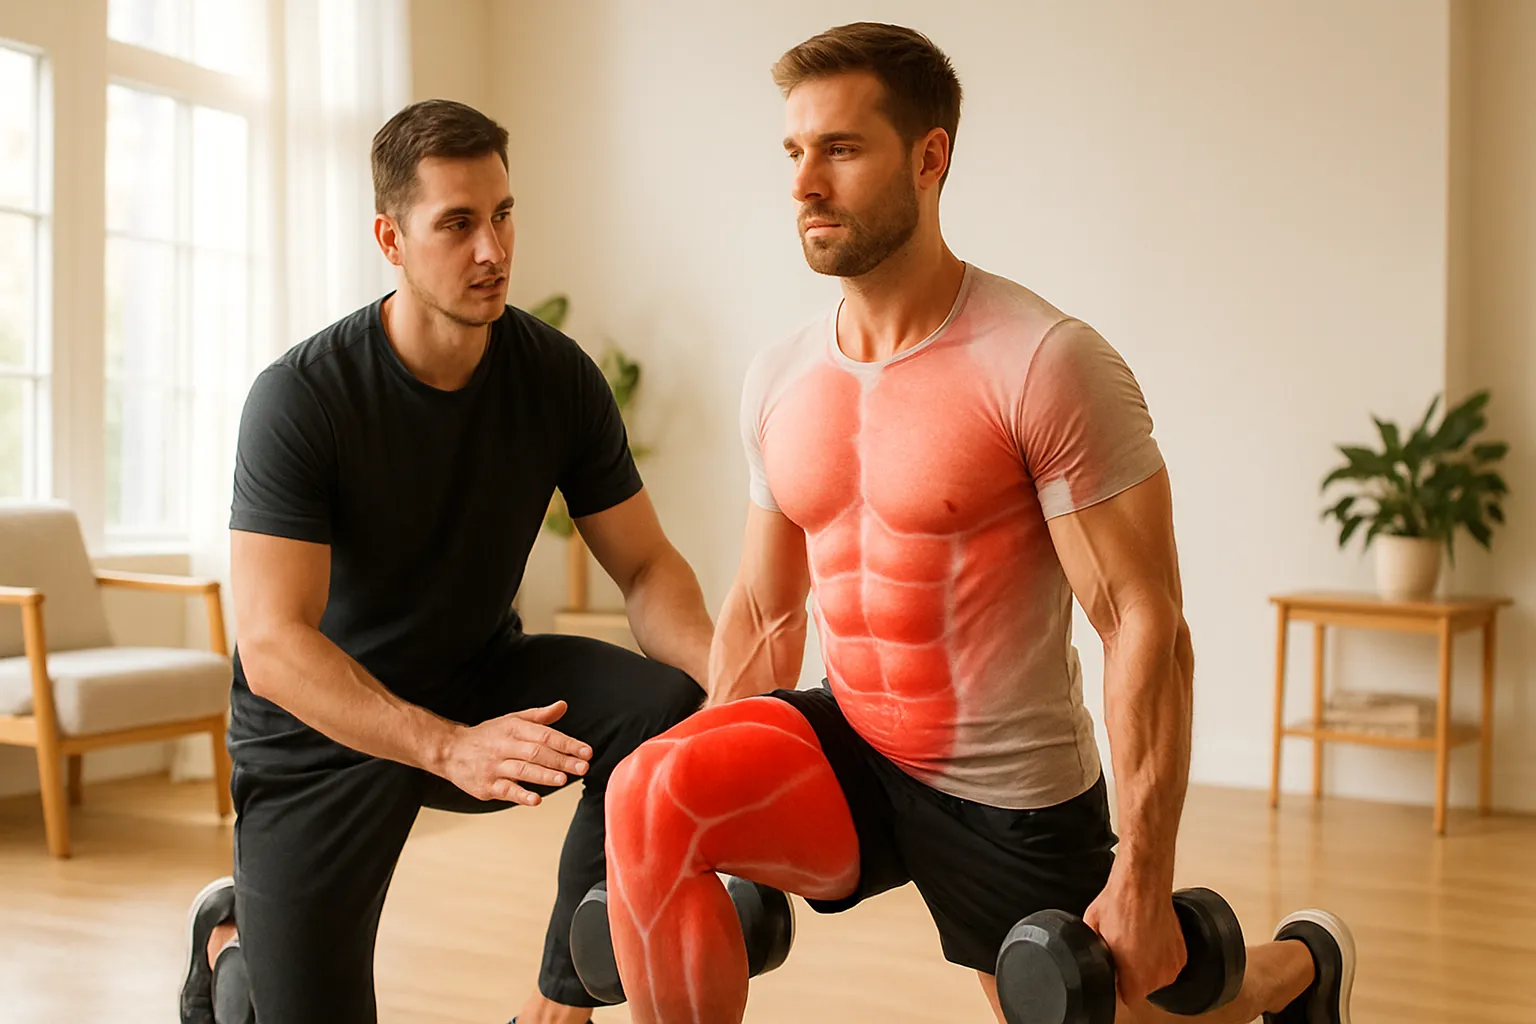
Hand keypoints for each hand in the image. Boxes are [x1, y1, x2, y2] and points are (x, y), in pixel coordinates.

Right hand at [438, 701, 592, 805]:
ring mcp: (495, 766)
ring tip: (563, 779)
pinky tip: (536, 799)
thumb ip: (539, 716)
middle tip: (583, 767)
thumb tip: (563, 706)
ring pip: (522, 770)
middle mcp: (504, 746)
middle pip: (537, 752)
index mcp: (514, 729)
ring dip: (544, 775)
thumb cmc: (488, 736)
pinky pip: (506, 790)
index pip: (545, 735)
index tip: (586, 752)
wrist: (450, 750)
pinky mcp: (486, 786)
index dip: (567, 743)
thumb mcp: (512, 720)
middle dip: (562, 760)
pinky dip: (521, 795)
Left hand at [1082, 869, 1187, 1005]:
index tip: (1115, 970)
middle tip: (1124, 950)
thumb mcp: (1092, 930)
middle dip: (1132, 973)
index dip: (1118, 983)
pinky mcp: (1181, 954)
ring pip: (1156, 976)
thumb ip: (1094, 954)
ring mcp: (1172, 964)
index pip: (1127, 998)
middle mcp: (1157, 975)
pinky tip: (1149, 937)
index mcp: (1135, 976)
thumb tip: (1091, 960)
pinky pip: (1167, 963)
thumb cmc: (1119, 903)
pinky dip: (1160, 954)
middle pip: (1142, 988)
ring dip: (1148, 964)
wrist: (1142, 883)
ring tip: (1137, 941)